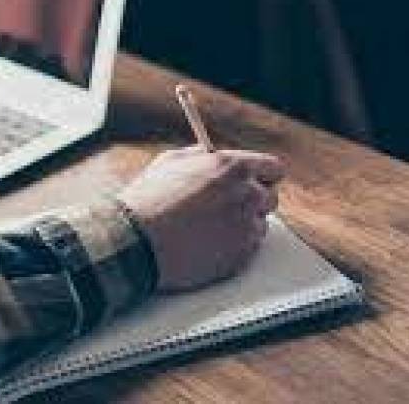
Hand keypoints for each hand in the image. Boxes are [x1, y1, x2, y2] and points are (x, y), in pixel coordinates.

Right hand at [118, 147, 285, 291]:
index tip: (255, 182)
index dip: (262, 176)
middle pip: (271, 197)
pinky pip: (249, 248)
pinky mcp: (243, 253)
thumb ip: (200, 156)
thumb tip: (212, 155)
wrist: (135, 241)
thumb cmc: (147, 201)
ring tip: (208, 229)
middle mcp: (246, 194)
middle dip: (252, 202)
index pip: (272, 168)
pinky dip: (233, 247)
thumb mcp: (169, 162)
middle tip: (228, 209)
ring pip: (260, 224)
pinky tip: (206, 243)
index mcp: (232, 167)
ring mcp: (247, 225)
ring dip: (241, 226)